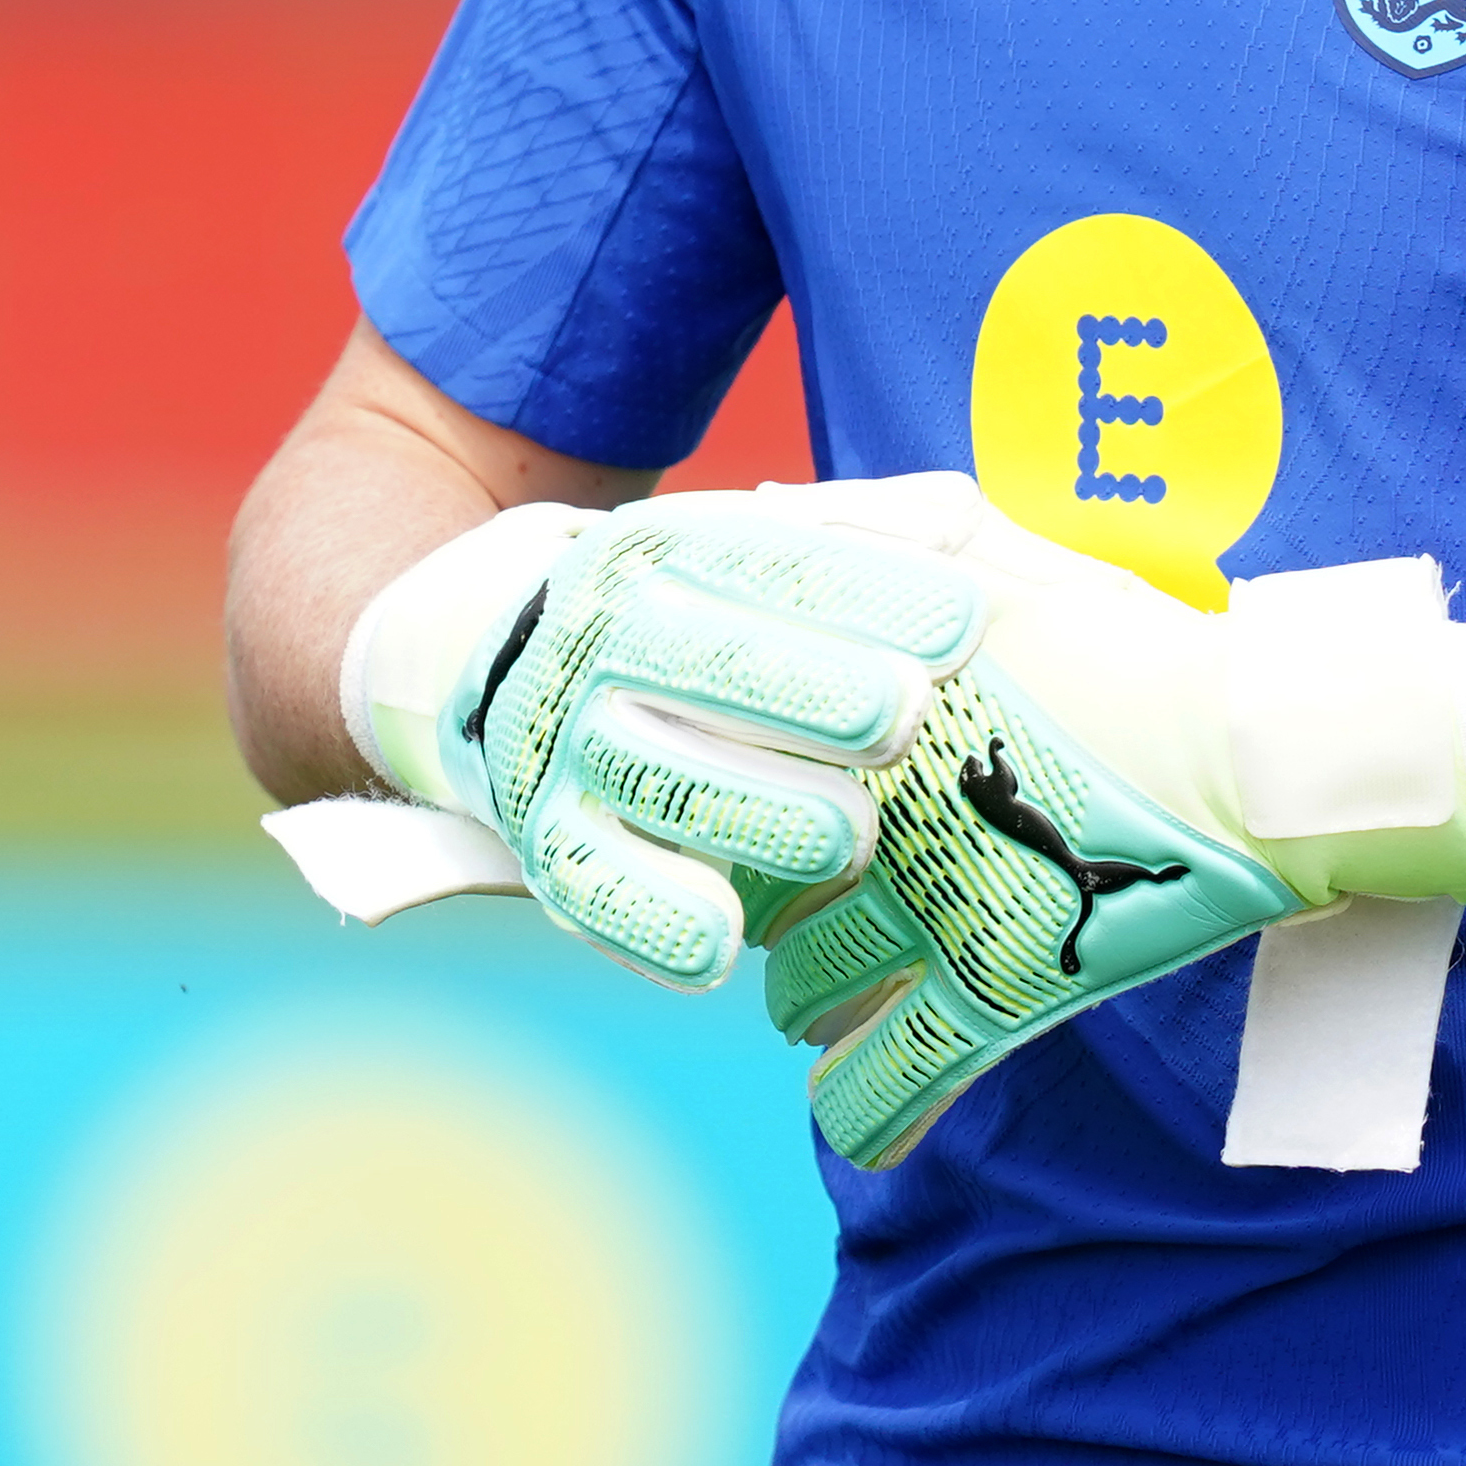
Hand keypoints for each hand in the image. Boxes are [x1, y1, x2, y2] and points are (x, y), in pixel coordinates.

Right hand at [337, 477, 998, 989]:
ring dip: (752, 809)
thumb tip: (955, 518)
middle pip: (707, 664)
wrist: (495, 663)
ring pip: (655, 777)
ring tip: (851, 835)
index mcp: (661, 554)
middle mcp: (600, 641)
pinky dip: (649, 922)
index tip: (970, 624)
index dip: (873, 595)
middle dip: (808, 689)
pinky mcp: (542, 840)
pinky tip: (719, 947)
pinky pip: (590, 887)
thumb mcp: (735, 547)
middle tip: (902, 715)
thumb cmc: (678, 612)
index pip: (774, 565)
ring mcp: (564, 744)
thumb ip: (852, 534)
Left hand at [753, 532, 1465, 1171]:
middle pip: (755, 879)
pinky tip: (853, 1115)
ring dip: (799, 999)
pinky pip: (891, 1083)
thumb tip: (759, 515)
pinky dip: (862, 1110)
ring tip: (816, 996)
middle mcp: (879, 815)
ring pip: (802, 988)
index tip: (734, 797)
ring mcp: (936, 913)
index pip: (735, 765)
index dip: (722, 789)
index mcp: (868, 714)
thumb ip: (877, 529)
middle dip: (756, 900)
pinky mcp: (999, 996)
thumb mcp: (1003, 554)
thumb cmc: (1140, 646)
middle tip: (781, 900)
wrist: (1265, 751)